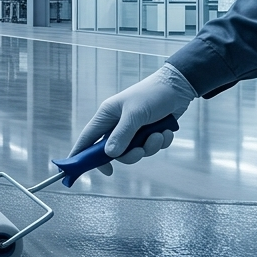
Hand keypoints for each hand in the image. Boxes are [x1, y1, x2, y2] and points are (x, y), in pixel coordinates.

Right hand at [70, 64, 195, 175]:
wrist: (178, 87)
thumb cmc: (152, 94)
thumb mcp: (136, 114)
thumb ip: (122, 134)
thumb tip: (110, 155)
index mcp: (107, 116)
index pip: (88, 138)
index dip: (81, 154)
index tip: (78, 169)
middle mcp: (117, 124)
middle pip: (114, 152)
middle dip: (130, 154)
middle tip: (140, 151)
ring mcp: (133, 130)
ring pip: (135, 152)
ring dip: (149, 147)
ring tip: (158, 135)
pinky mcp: (148, 133)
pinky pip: (150, 148)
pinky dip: (160, 142)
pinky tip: (166, 130)